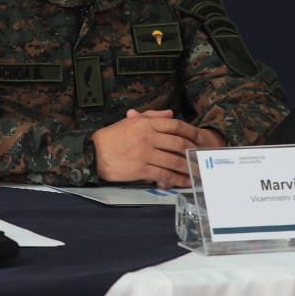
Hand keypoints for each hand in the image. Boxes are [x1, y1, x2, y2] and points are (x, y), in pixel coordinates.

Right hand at [92, 111, 215, 187]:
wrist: (92, 153)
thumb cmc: (110, 138)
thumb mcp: (129, 122)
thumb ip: (151, 116)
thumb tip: (171, 114)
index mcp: (144, 123)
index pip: (175, 125)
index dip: (191, 132)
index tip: (200, 139)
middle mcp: (146, 137)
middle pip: (178, 143)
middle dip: (193, 152)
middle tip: (201, 158)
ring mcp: (144, 153)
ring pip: (174, 161)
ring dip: (189, 168)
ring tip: (197, 172)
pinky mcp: (140, 169)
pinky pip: (165, 174)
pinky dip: (177, 179)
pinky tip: (184, 181)